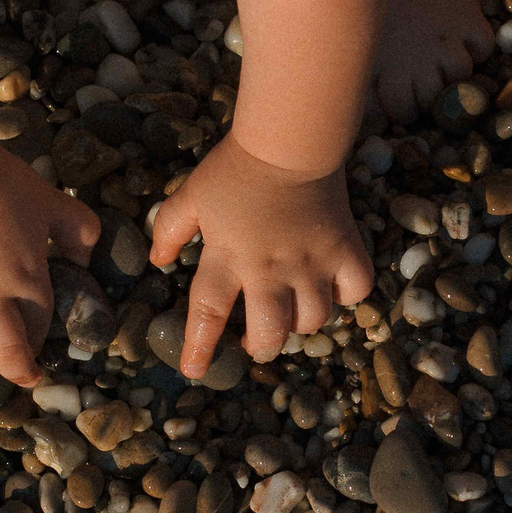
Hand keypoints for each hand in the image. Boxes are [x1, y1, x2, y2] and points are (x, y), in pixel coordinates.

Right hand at [0, 145, 99, 385]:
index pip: (38, 332)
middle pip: (3, 354)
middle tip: (13, 369)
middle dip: (13, 372)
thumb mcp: (57, 205)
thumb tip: (84, 260)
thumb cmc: (4, 186)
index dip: (39, 345)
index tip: (37, 347)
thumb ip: (80, 233)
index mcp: (26, 279)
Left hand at [148, 137, 374, 376]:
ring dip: (299, 323)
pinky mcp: (344, 250)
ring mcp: (311, 263)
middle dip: (260, 346)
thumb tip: (156, 262)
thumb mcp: (191, 195)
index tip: (194, 371)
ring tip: (291, 310)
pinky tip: (332, 287)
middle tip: (255, 341)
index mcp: (228, 257)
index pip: (208, 313)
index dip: (199, 347)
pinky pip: (355, 291)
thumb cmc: (235, 169)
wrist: (290, 141)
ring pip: (313, 319)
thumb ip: (169, 229)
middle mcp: (270, 269)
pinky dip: (345, 297)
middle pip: (269, 333)